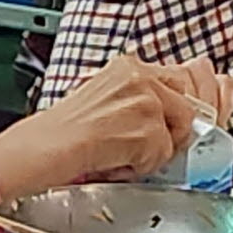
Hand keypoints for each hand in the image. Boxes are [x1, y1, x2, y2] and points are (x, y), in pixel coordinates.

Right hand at [0, 53, 222, 195]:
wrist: (46, 145)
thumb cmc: (64, 130)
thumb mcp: (103, 96)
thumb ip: (136, 97)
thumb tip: (167, 113)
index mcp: (128, 65)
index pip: (178, 79)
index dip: (177, 107)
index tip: (171, 124)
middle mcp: (140, 75)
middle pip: (186, 106)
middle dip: (171, 132)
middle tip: (141, 147)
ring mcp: (147, 100)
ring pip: (177, 133)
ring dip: (152, 152)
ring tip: (120, 154)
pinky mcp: (149, 126)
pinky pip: (162, 155)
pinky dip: (140, 166)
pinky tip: (115, 161)